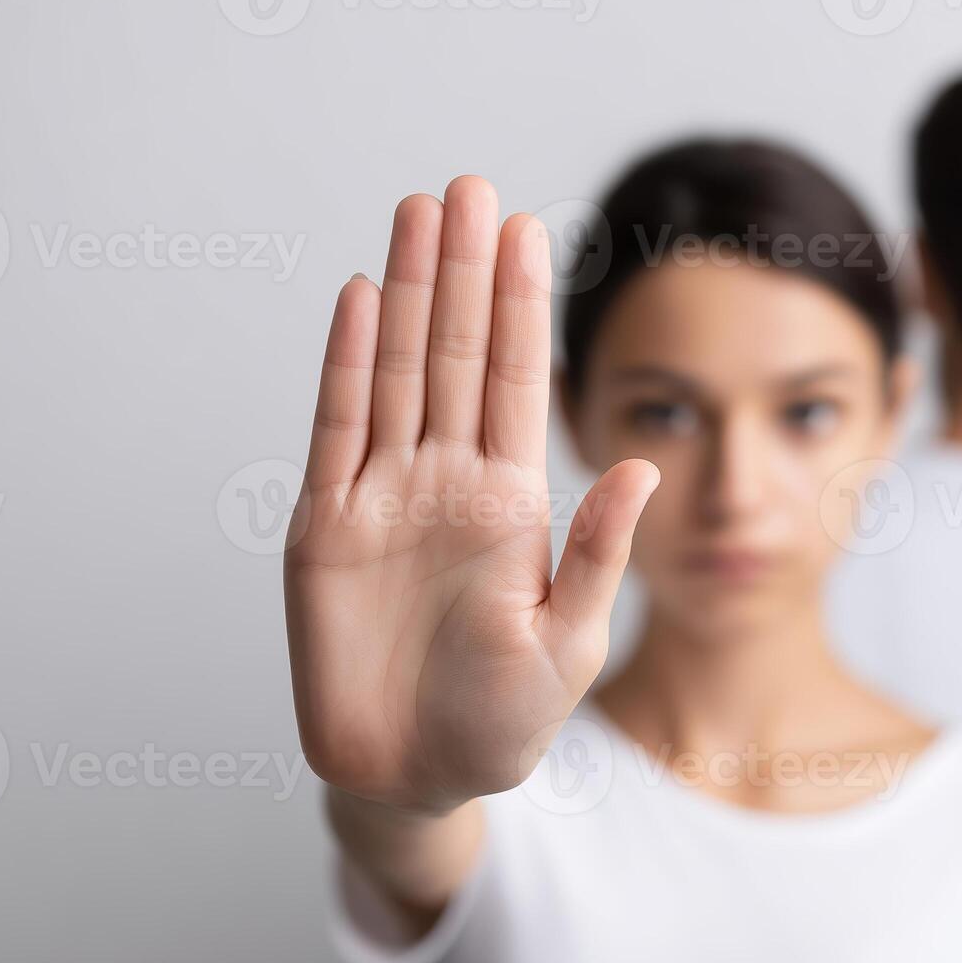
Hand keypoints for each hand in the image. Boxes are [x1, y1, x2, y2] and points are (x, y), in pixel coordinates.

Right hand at [284, 177, 656, 812]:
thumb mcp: (566, 642)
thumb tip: (638, 466)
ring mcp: (383, 497)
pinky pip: (334, 429)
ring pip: (395, 372)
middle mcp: (446, 482)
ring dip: (404, 292)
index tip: (528, 230)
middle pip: (454, 354)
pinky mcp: (323, 527)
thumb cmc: (500, 721)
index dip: (518, 306)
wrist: (411, 776)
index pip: (515, 382)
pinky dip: (344, 363)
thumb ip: (596, 552)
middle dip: (462, 271)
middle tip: (469, 186)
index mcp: (510, 502)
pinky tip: (356, 296)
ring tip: (416, 213)